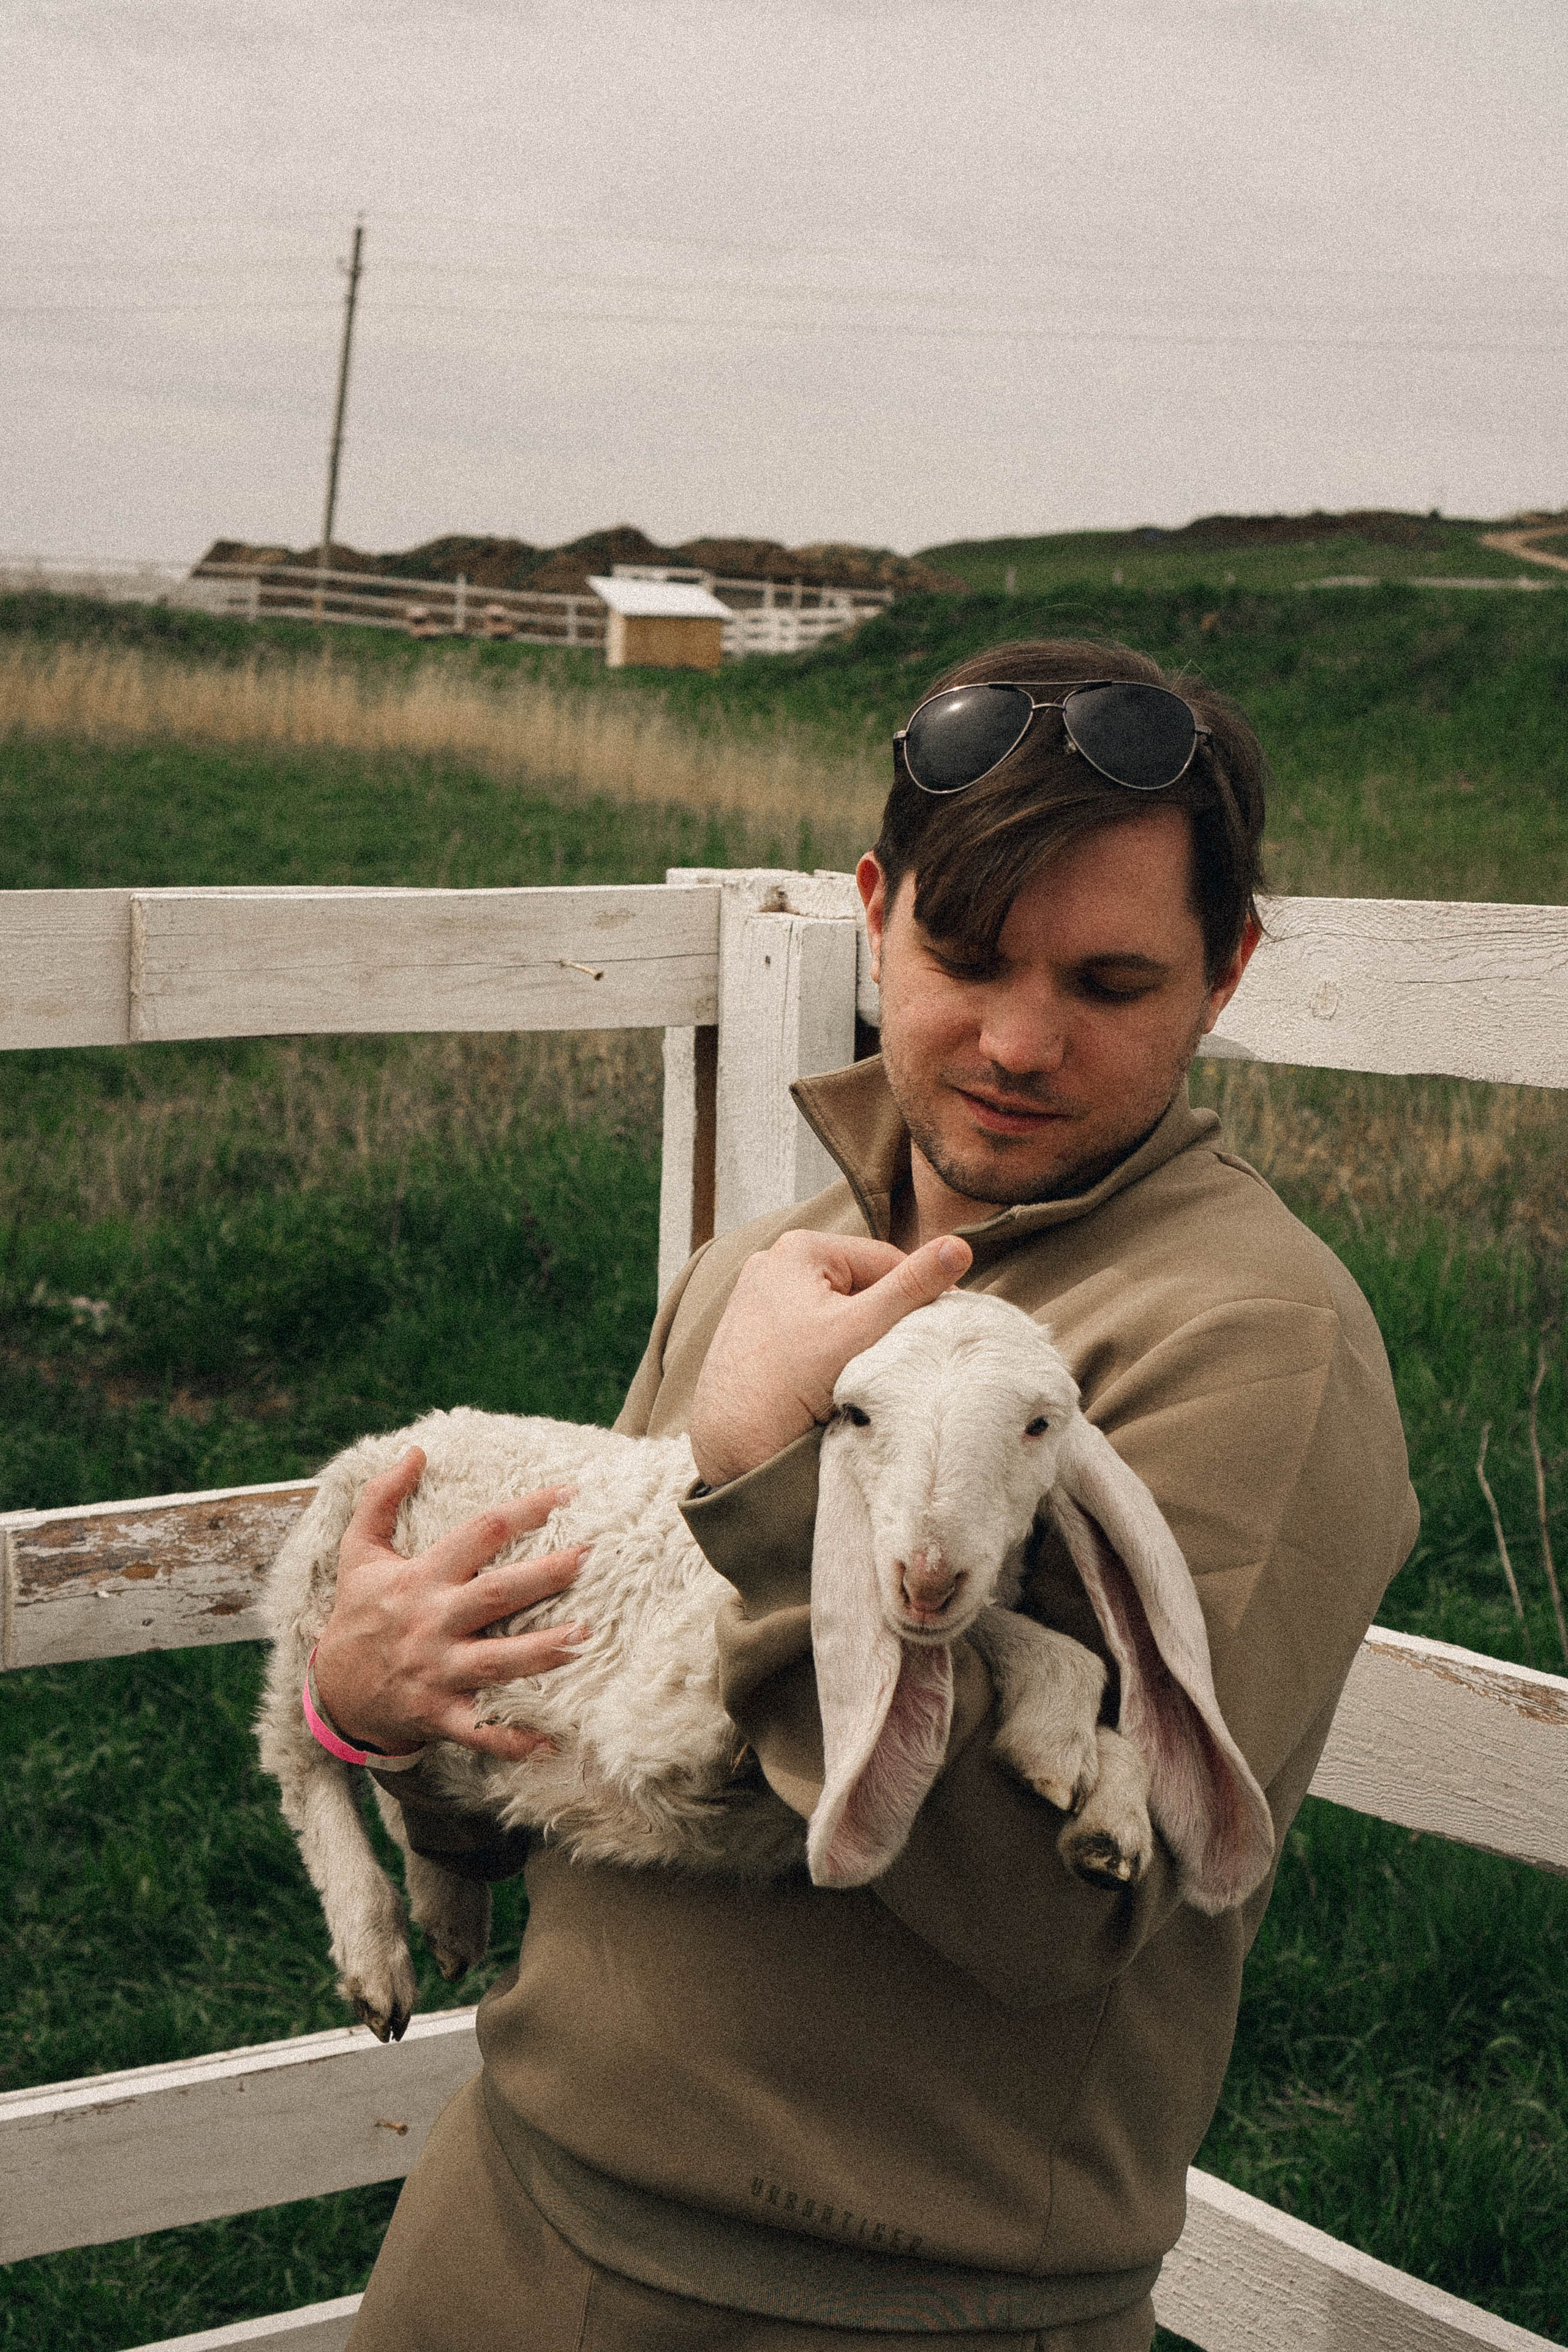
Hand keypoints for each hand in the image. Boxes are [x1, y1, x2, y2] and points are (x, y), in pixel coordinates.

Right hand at [312, 1448, 588, 1762]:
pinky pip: (480, 1730)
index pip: (478, 1534)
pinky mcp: (438, 1713)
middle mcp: (432, 1623)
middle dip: (543, 1576)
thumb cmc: (358, 1613)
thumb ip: (382, 1498)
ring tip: (585, 1637)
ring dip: (541, 1652)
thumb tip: (415, 1450)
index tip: (567, 1494)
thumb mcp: (359, 1552)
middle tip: (589, 1559)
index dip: (522, 1511)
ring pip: (496, 1661)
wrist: (332, 1690)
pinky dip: (513, 1740)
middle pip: (494, 1595)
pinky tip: (552, 1742)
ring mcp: (436, 1671)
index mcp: (420, 1578)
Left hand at [688, 1229, 972, 1487]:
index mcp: (799, 1247)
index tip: (946, 1326)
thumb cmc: (788, 1385)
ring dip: (860, 1337)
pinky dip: (832, 1350)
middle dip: (885, 1318)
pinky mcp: (753, 1330)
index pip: (886, 1260)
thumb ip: (911, 1288)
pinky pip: (810, 1330)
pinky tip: (837, 1378)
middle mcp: (772, 1262)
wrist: (729, 1444)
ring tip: (870, 1371)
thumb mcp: (861, 1330)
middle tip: (905, 1355)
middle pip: (860, 1285)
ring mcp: (759, 1296)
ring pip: (837, 1310)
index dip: (921, 1294)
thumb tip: (958, 1246)